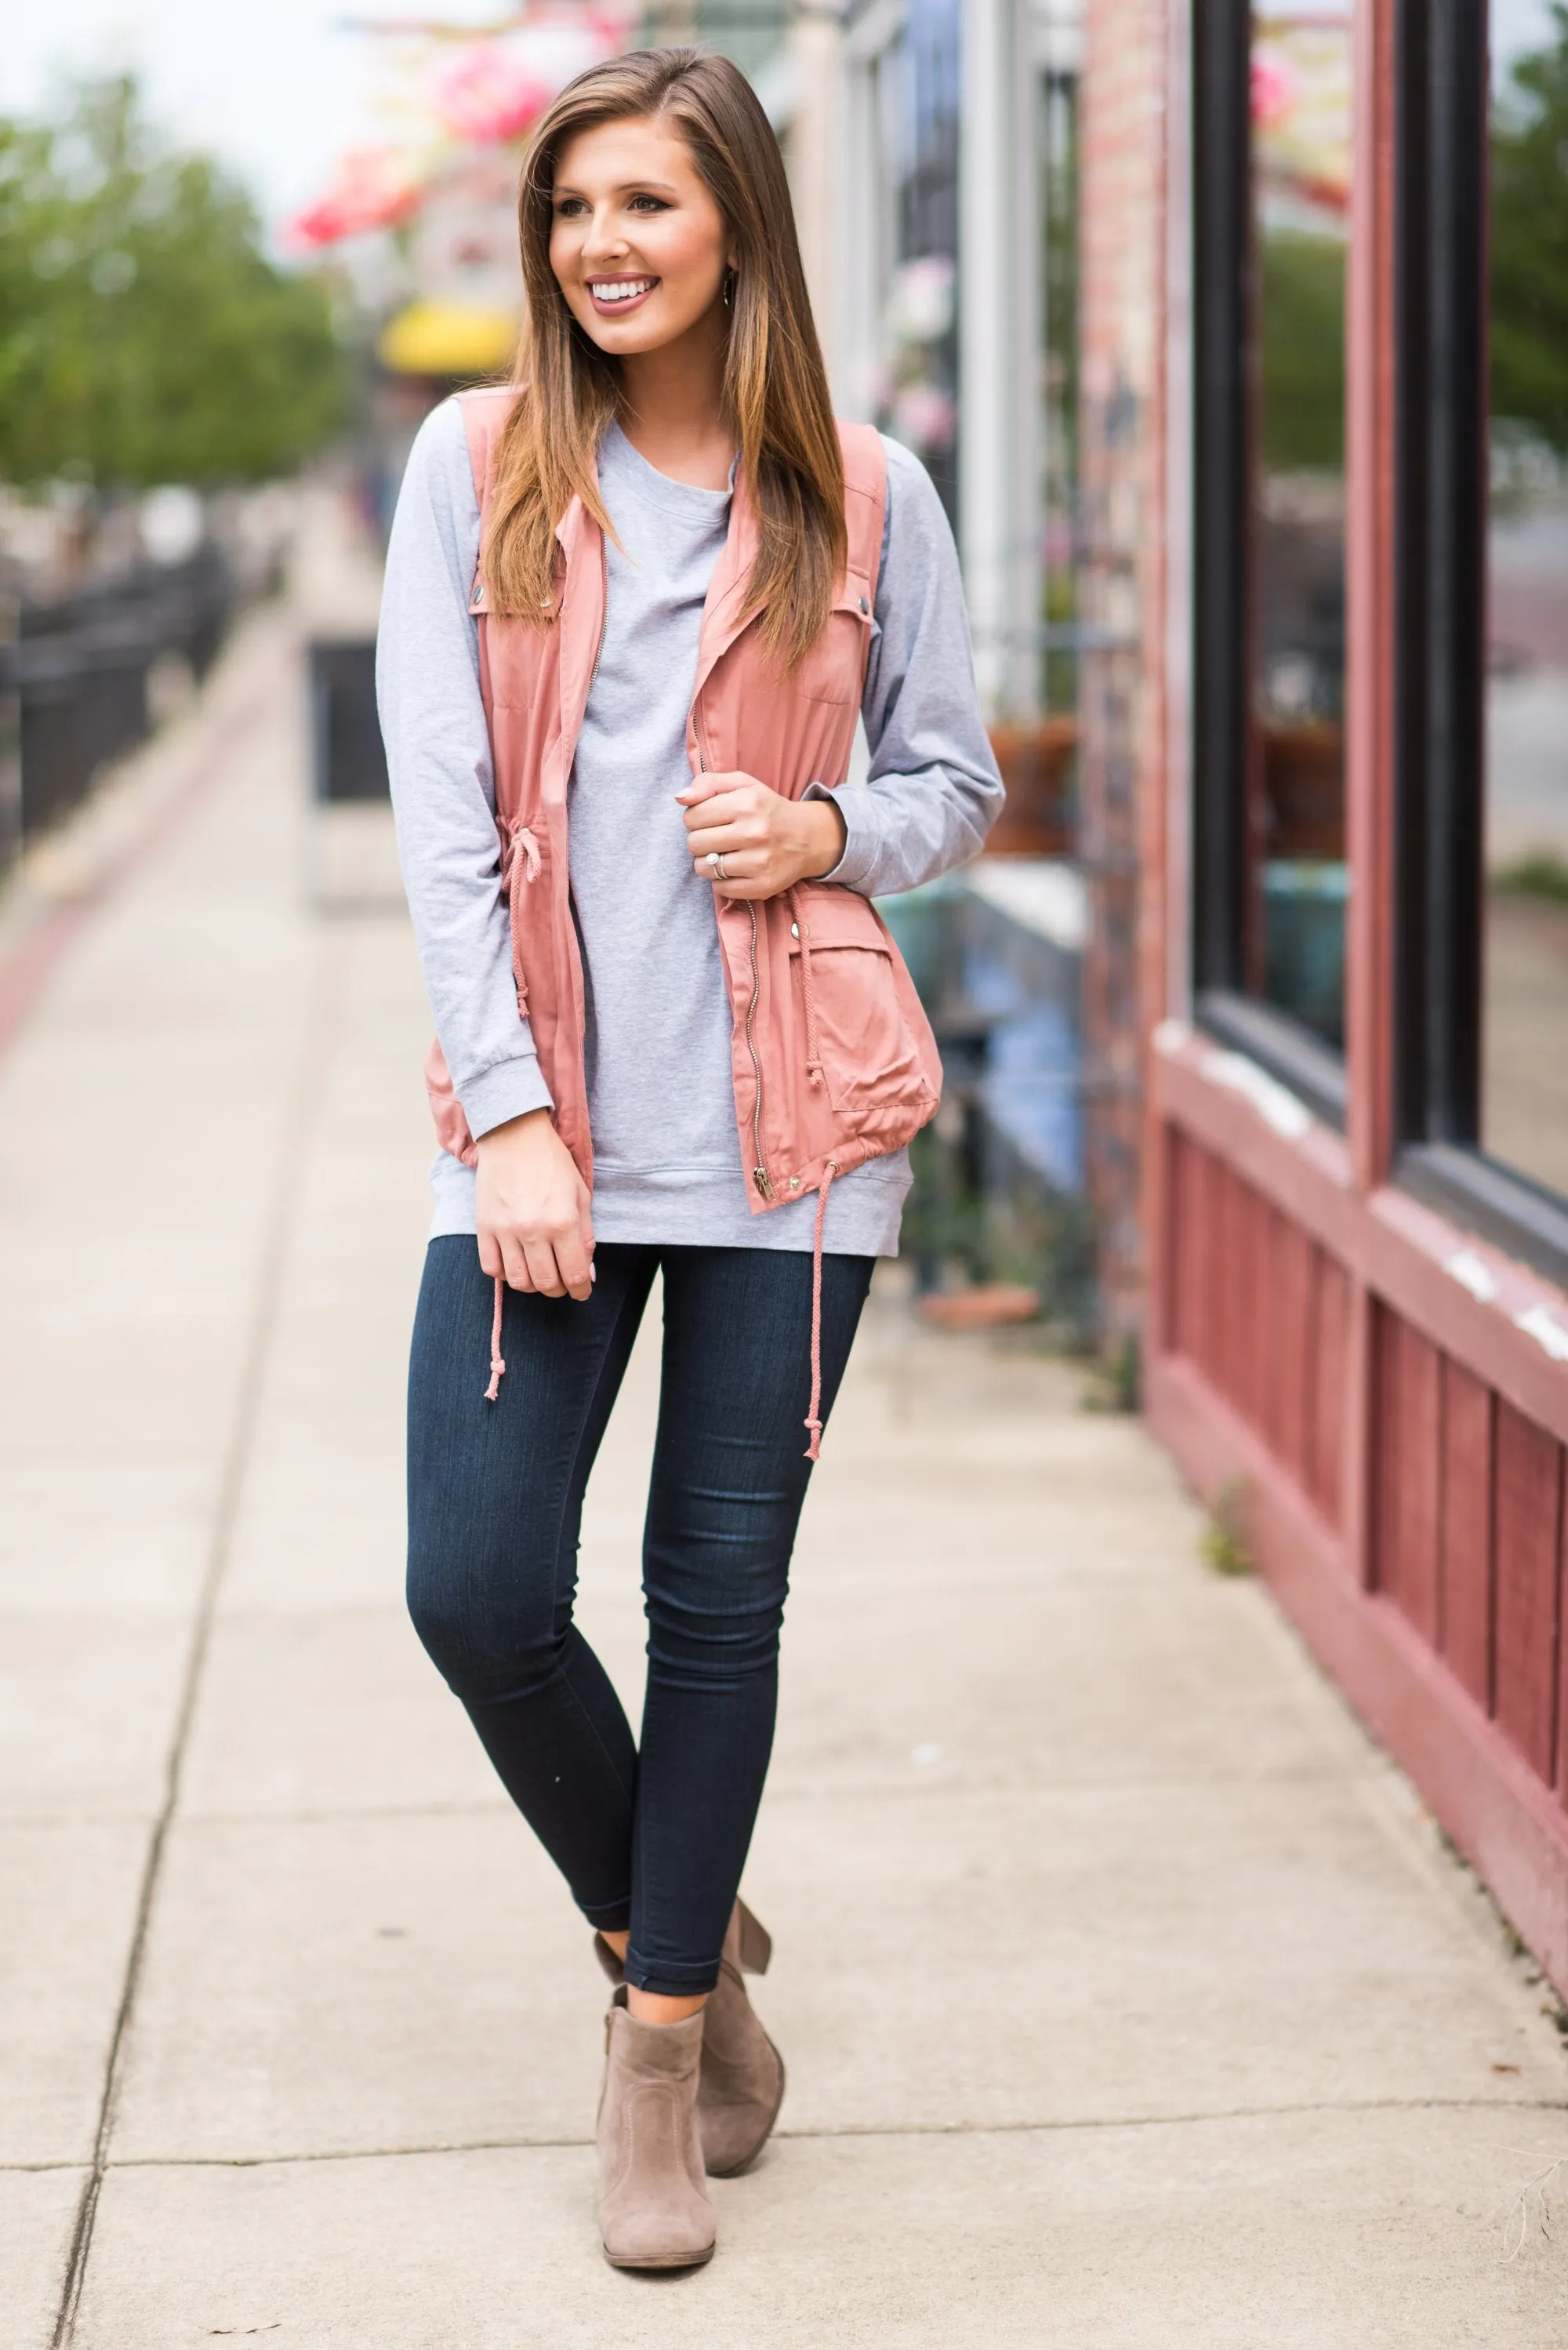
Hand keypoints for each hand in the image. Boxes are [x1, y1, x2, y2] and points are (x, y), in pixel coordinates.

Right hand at [475, 1108, 594, 1300]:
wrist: (514, 1135)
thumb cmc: (552, 1162)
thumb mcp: (581, 1195)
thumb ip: (585, 1236)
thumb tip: (587, 1273)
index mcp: (563, 1222)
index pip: (575, 1275)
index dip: (581, 1291)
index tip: (582, 1292)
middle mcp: (533, 1230)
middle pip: (546, 1284)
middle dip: (559, 1290)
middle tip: (562, 1283)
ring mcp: (505, 1230)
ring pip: (518, 1281)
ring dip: (532, 1286)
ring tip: (539, 1275)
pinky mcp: (484, 1227)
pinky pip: (491, 1268)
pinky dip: (504, 1274)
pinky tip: (515, 1264)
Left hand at [678, 771, 846, 899]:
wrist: (807, 838)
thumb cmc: (767, 809)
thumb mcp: (743, 784)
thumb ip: (708, 783)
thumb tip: (680, 797)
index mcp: (746, 803)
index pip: (692, 816)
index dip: (695, 818)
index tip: (710, 819)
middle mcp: (754, 832)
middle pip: (695, 843)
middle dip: (700, 840)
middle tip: (716, 838)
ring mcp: (759, 862)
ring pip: (704, 868)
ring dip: (708, 862)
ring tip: (724, 853)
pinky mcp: (762, 886)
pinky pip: (720, 888)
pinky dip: (721, 880)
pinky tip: (735, 869)